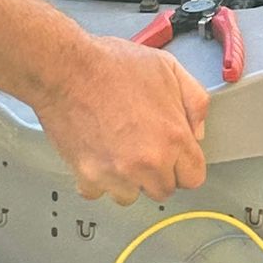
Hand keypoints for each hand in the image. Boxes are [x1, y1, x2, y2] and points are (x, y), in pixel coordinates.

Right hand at [30, 35, 209, 204]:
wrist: (65, 68)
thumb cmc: (110, 65)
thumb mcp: (169, 68)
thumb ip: (195, 102)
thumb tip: (197, 132)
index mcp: (173, 138)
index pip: (193, 178)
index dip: (183, 165)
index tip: (172, 158)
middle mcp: (149, 162)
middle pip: (163, 191)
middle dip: (155, 174)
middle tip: (141, 148)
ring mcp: (118, 173)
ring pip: (130, 196)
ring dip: (126, 180)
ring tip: (117, 151)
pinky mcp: (89, 176)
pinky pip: (98, 193)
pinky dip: (96, 179)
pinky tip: (96, 155)